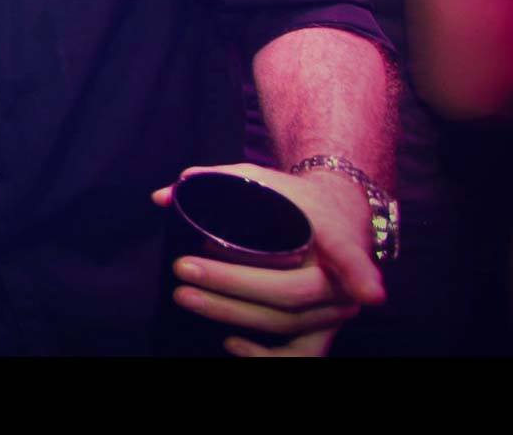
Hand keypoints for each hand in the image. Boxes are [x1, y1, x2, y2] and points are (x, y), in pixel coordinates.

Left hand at [151, 163, 384, 355]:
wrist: (336, 216)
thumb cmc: (295, 200)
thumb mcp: (261, 179)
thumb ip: (216, 181)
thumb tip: (164, 196)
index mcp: (335, 234)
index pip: (350, 254)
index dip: (360, 274)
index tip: (370, 294)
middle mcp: (342, 278)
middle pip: (292, 291)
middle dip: (232, 284)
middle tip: (184, 269)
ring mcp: (336, 308)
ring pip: (287, 322)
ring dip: (231, 313)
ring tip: (186, 296)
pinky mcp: (324, 329)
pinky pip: (301, 355)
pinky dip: (265, 356)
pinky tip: (229, 344)